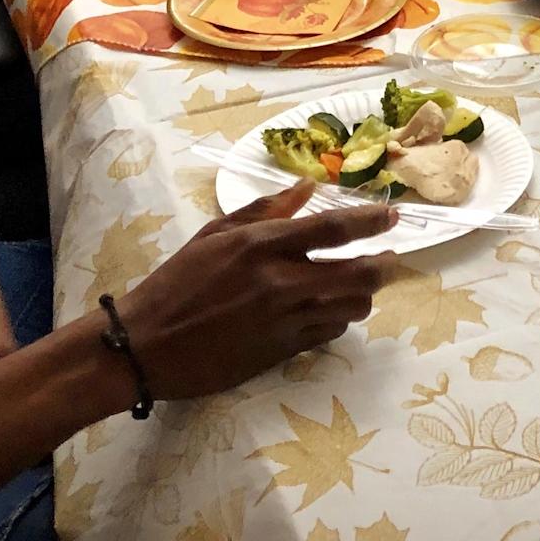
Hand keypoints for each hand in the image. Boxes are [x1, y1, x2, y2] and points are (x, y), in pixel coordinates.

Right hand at [111, 182, 397, 399]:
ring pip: (350, 308)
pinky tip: (329, 311)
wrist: (146, 346)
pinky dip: (338, 319)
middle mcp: (279, 282)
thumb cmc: (176, 283)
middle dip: (383, 266)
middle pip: (357, 274)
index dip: (371, 221)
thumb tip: (307, 188)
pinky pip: (329, 333)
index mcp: (260, 246)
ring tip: (358, 285)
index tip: (393, 214)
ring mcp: (284, 321)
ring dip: (362, 295)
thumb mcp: (213, 235)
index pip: (333, 229)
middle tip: (390, 258)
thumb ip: (264, 210)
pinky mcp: (282, 351)